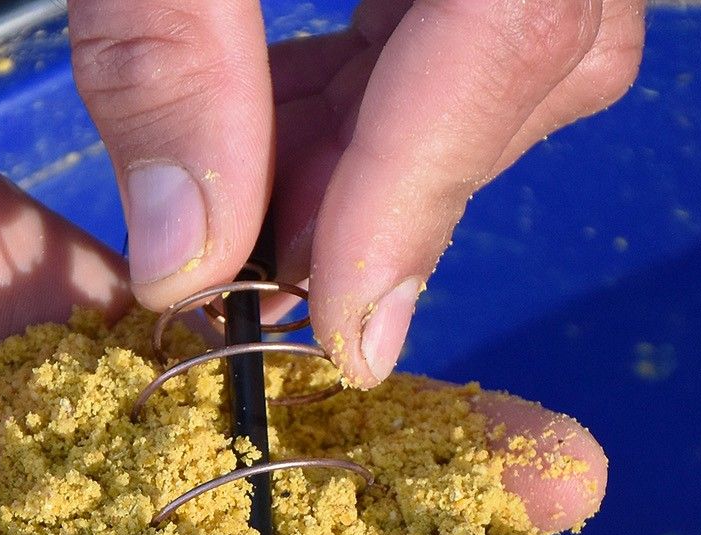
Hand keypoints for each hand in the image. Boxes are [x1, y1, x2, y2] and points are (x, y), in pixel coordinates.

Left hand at [70, 0, 645, 385]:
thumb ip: (163, 47)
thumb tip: (183, 264)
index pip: (513, 25)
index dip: (421, 193)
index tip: (343, 337)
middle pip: (537, 63)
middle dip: (396, 192)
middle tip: (265, 273)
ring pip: (509, 60)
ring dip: (369, 163)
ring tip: (249, 214)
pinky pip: (458, 28)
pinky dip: (365, 104)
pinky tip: (273, 135)